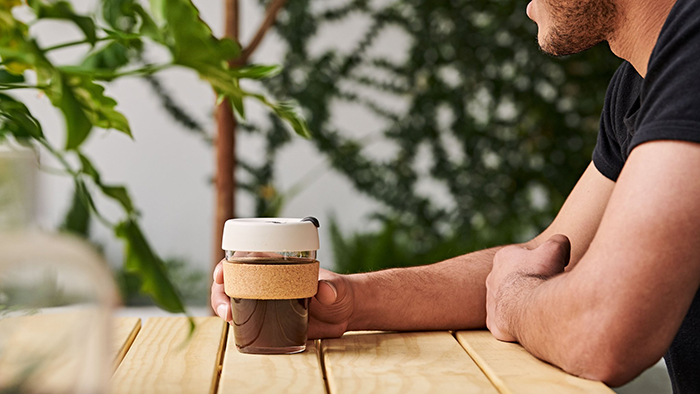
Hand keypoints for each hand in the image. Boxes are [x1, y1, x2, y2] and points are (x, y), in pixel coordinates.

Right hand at [211, 261, 354, 338]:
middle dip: (221, 291)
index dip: (229, 264)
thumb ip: (333, 288)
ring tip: (229, 318)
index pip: (247, 257)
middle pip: (234, 279)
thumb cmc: (340, 293)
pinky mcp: (270, 319)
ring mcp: (266, 300)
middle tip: (226, 307)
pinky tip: (236, 331)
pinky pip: (247, 319)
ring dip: (224, 306)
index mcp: (280, 265)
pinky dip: (237, 324)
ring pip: (235, 299)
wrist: (345, 314)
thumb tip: (325, 290)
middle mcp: (268, 280)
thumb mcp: (338, 289)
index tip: (222, 274)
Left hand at [486, 234, 570, 341]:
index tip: (551, 270)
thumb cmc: (539, 276)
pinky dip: (519, 322)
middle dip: (530, 282)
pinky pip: (506, 322)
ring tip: (539, 306)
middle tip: (545, 288)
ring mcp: (490, 302)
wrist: (529, 308)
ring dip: (523, 302)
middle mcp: (492, 278)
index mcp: (503, 258)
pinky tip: (531, 321)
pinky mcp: (494, 323)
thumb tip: (560, 244)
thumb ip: (557, 242)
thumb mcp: (554, 249)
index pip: (523, 257)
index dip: (541, 262)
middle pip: (515, 279)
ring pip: (510, 301)